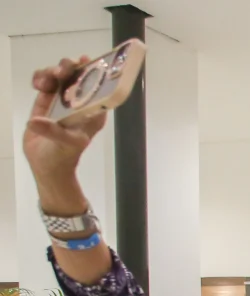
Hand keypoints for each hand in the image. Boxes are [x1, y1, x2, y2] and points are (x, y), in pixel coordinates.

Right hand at [24, 58, 106, 208]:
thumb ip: (53, 131)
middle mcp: (79, 101)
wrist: (46, 164)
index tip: (87, 61)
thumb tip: (35, 122)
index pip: (98, 85)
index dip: (95, 71)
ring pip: (59, 74)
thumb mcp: (65, 143)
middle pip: (77, 74)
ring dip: (51, 72)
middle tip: (61, 71)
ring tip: (43, 84)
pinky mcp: (47, 100)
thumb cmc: (63, 155)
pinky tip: (37, 85)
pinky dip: (40, 78)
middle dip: (69, 67)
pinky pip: (44, 80)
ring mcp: (62, 99)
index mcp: (93, 110)